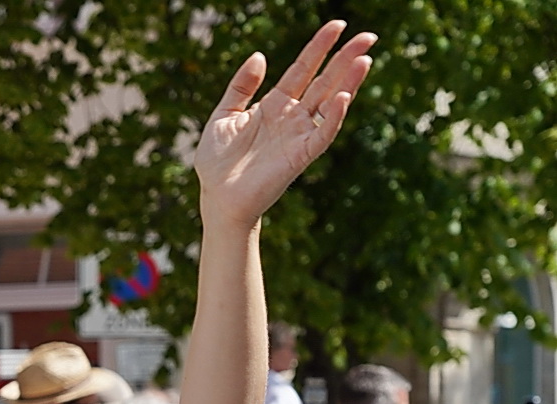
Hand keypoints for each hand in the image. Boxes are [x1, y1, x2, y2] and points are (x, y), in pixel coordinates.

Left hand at [195, 22, 375, 227]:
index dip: (319, 47)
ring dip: (348, 82)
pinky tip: (343, 97)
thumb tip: (259, 56)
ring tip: (364, 59)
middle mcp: (292, 117)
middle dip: (345, 59)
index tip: (337, 26)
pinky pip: (322, 134)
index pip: (303, 69)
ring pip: (329, 103)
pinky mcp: (299, 156)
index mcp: (275, 104)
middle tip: (367, 36)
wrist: (216, 197)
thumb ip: (241, 87)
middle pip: (324, 81)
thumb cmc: (217, 162)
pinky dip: (333, 117)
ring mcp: (298, 135)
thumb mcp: (223, 115)